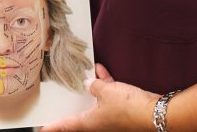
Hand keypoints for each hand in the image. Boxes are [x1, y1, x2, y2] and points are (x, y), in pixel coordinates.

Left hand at [42, 63, 158, 130]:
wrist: (153, 113)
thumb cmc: (127, 107)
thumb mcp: (106, 91)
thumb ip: (94, 85)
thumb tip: (89, 84)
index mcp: (90, 123)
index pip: (66, 126)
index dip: (54, 127)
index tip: (42, 129)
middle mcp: (98, 122)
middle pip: (80, 114)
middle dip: (72, 104)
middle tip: (60, 99)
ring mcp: (109, 116)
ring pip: (94, 101)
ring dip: (91, 88)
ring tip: (85, 73)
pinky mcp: (120, 109)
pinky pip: (107, 95)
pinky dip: (104, 84)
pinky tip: (101, 70)